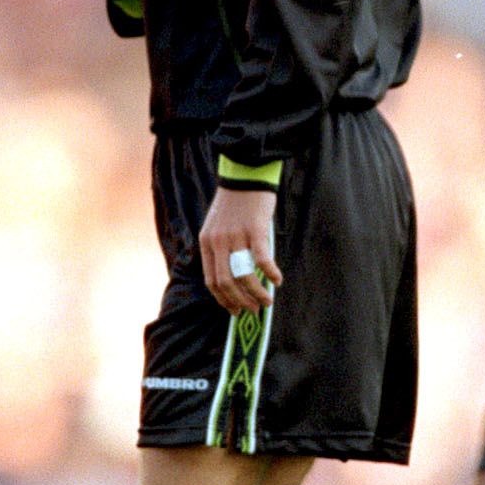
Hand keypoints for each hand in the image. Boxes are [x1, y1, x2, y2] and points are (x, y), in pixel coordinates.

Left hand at [199, 186, 282, 314]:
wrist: (245, 174)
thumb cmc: (235, 203)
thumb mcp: (217, 226)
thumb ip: (220, 249)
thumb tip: (234, 277)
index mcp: (207, 243)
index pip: (211, 281)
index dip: (223, 300)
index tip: (235, 310)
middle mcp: (218, 242)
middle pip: (226, 283)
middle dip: (240, 302)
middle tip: (254, 310)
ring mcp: (236, 236)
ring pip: (244, 275)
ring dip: (256, 293)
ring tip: (267, 301)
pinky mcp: (255, 229)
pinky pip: (262, 259)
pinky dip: (271, 272)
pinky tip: (278, 280)